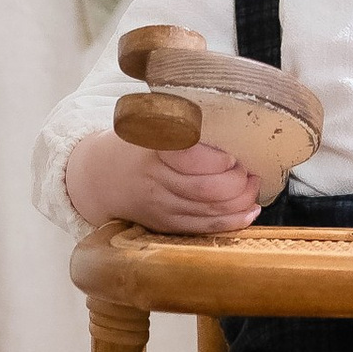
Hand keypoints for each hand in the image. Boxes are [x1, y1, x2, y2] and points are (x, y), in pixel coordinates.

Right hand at [64, 130, 261, 233]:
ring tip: (252, 186)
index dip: (218, 161)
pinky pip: (205, 228)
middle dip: (238, 182)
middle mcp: (156, 181)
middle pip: (207, 190)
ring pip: (211, 211)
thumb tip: (229, 125)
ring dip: (241, 200)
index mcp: (152, 149)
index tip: (232, 154)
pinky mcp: (167, 225)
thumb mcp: (148, 124)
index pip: (190, 158)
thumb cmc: (133, 147)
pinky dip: (233, 221)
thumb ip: (181, 124)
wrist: (100, 179)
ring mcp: (161, 207)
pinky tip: (249, 211)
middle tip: (247, 170)